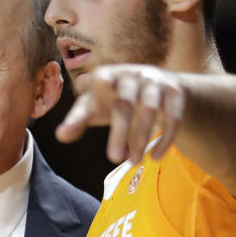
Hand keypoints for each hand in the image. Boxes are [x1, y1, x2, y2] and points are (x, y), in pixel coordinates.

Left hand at [55, 64, 185, 163]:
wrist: (156, 88)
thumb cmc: (113, 100)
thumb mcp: (95, 107)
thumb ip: (77, 120)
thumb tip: (60, 136)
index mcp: (108, 75)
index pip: (100, 81)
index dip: (100, 83)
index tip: (99, 83)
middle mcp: (132, 74)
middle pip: (125, 102)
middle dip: (119, 132)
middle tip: (113, 159)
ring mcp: (155, 82)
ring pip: (150, 109)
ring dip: (141, 137)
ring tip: (133, 162)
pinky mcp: (175, 93)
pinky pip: (173, 117)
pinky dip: (165, 138)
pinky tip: (155, 157)